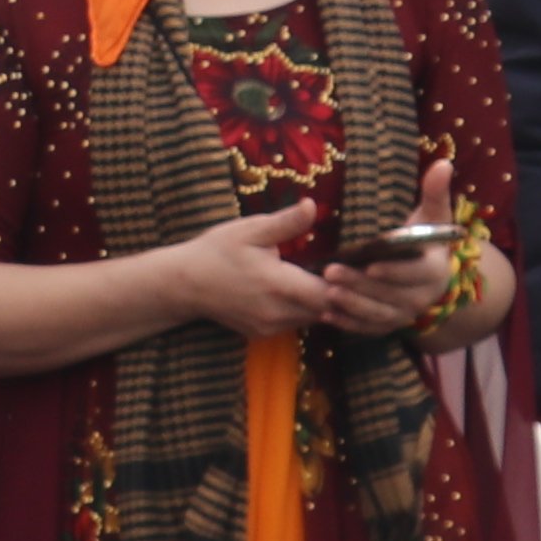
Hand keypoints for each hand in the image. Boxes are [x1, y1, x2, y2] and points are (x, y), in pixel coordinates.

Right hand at [171, 197, 347, 338]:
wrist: (185, 284)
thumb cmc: (217, 251)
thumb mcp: (250, 230)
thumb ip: (286, 222)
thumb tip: (313, 206)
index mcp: (279, 285)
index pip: (330, 294)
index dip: (346, 284)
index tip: (356, 268)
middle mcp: (277, 312)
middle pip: (325, 310)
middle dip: (337, 293)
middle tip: (349, 272)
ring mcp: (269, 327)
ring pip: (311, 318)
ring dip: (320, 302)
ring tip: (328, 280)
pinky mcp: (261, 334)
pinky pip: (293, 323)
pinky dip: (302, 310)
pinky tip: (300, 291)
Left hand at [302, 157, 464, 341]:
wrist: (429, 274)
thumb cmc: (426, 237)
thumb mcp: (433, 214)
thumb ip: (435, 192)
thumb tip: (443, 163)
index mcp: (435, 271)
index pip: (417, 273)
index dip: (396, 270)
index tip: (371, 263)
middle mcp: (422, 298)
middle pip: (392, 296)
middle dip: (362, 285)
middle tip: (331, 271)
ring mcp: (404, 316)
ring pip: (378, 315)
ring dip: (352, 305)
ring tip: (327, 292)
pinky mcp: (387, 326)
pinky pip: (368, 329)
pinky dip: (348, 324)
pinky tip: (326, 314)